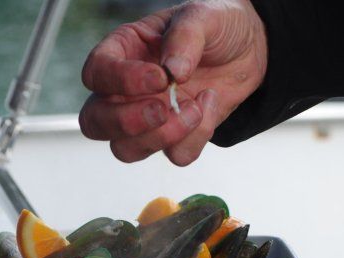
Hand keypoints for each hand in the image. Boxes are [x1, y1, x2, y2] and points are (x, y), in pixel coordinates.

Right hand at [79, 0, 267, 165]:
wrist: (249, 49)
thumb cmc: (215, 27)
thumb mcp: (202, 16)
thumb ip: (185, 36)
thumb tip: (172, 71)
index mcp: (123, 52)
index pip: (97, 73)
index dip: (121, 81)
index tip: (159, 77)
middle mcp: (125, 90)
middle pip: (95, 122)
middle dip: (127, 122)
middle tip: (162, 109)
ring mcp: (147, 119)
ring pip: (126, 149)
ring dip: (162, 137)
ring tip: (196, 108)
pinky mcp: (174, 137)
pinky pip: (174, 155)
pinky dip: (196, 138)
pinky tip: (209, 105)